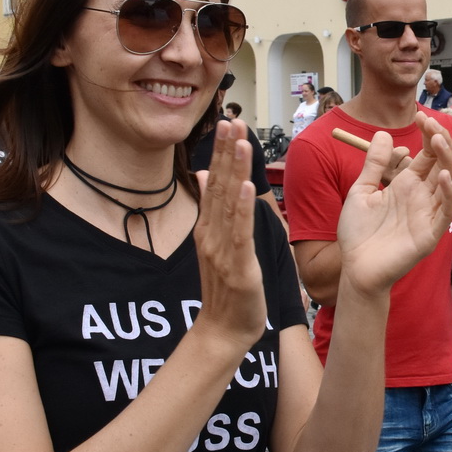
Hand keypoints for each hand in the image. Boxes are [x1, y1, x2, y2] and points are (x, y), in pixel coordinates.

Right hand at [191, 121, 267, 351]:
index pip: (215, 182)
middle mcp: (211, 234)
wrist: (223, 330)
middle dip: (227, 152)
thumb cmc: (226, 288)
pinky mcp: (238, 266)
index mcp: (209, 227)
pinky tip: (247, 187)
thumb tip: (205, 173)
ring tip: (241, 142)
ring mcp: (222, 250)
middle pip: (220, 186)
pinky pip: (240, 233)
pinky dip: (243, 210)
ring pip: (229, 204)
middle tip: (232, 120)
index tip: (227, 123)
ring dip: (236, 171)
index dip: (222, 152)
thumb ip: (212, 209)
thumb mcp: (217, 243)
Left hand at [337, 123, 451, 294]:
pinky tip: (441, 175)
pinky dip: (447, 194)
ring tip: (438, 141)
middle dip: (440, 142)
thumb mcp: (361, 191)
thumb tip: (384, 134)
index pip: (428, 155)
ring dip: (448, 161)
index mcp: (408, 185)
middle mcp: (422, 197)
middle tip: (430, 123)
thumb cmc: (358, 233)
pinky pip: (446, 212)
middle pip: (443, 164)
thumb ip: (374, 164)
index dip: (428, 135)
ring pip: (450, 184)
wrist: (355, 267)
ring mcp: (428, 215)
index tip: (420, 117)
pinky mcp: (430, 234)